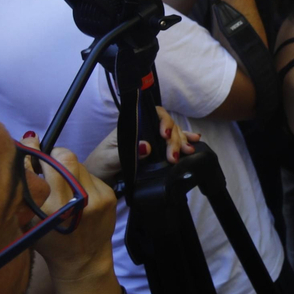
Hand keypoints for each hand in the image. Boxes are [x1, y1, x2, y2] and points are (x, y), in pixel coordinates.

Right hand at [25, 142, 117, 284]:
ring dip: (67, 167)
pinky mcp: (109, 195)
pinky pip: (90, 174)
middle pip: (63, 157)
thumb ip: (27, 186)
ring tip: (63, 184)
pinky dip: (81, 178)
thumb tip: (27, 142)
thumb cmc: (49, 241)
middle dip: (53, 155)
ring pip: (78, 163)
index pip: (39, 166)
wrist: (83, 261)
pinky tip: (78, 194)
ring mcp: (95, 197)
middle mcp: (74, 201)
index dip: (33, 150)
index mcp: (48, 209)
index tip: (30, 141)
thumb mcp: (28, 219)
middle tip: (48, 163)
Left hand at [80, 108, 198, 180]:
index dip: (163, 122)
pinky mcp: (155, 152)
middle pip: (166, 125)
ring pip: (173, 133)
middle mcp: (143, 130)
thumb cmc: (99, 166)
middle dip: (174, 139)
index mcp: (131, 127)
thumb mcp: (108, 160)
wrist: (97, 179)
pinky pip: (172, 142)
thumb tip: (147, 145)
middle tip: (174, 157)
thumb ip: (126, 153)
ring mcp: (150, 140)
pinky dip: (185, 141)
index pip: (152, 115)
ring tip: (189, 151)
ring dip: (182, 141)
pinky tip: (195, 142)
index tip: (165, 135)